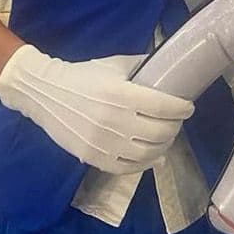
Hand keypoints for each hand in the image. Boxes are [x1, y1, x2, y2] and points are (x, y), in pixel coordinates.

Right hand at [0, 46, 193, 173]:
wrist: (45, 93)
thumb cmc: (83, 76)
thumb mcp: (114, 65)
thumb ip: (141, 67)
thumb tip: (168, 67)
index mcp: (121, 94)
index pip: (163, 107)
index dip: (181, 109)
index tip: (188, 107)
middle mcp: (114, 120)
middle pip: (159, 132)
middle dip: (175, 127)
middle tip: (177, 122)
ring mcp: (102, 142)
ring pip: (147, 153)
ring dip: (164, 146)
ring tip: (166, 139)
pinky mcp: (92, 156)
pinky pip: (126, 168)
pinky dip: (145, 164)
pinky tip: (154, 158)